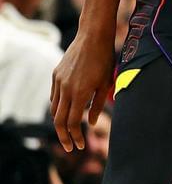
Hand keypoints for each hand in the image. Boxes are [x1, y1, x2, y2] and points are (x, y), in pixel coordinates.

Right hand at [50, 30, 115, 151]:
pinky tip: (65, 110)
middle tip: (70, 147)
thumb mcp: (106, 83)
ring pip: (54, 109)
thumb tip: (92, 123)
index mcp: (80, 93)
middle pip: (59, 120)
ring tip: (68, 131)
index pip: (73, 123)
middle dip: (64, 137)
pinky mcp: (55, 75)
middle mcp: (66, 89)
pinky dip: (58, 107)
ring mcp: (58, 81)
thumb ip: (98, 104)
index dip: (76, 137)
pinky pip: (54, 96)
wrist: (93, 36)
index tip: (80, 146)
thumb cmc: (105, 59)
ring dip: (60, 122)